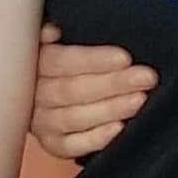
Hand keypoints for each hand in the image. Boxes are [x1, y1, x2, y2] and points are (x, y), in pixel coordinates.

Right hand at [30, 22, 154, 159]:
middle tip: (146, 78)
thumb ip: (51, 32)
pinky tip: (119, 129)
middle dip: (112, 84)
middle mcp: (32, 94)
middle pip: (70, 90)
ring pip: (73, 118)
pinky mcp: (52, 142)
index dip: (92, 60)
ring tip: (139, 100)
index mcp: (32, 62)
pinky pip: (70, 146)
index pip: (59, 61)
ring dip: (109, 109)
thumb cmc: (68, 56)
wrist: (53, 82)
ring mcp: (41, 121)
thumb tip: (52, 31)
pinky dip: (94, 138)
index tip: (125, 58)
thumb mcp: (60, 37)